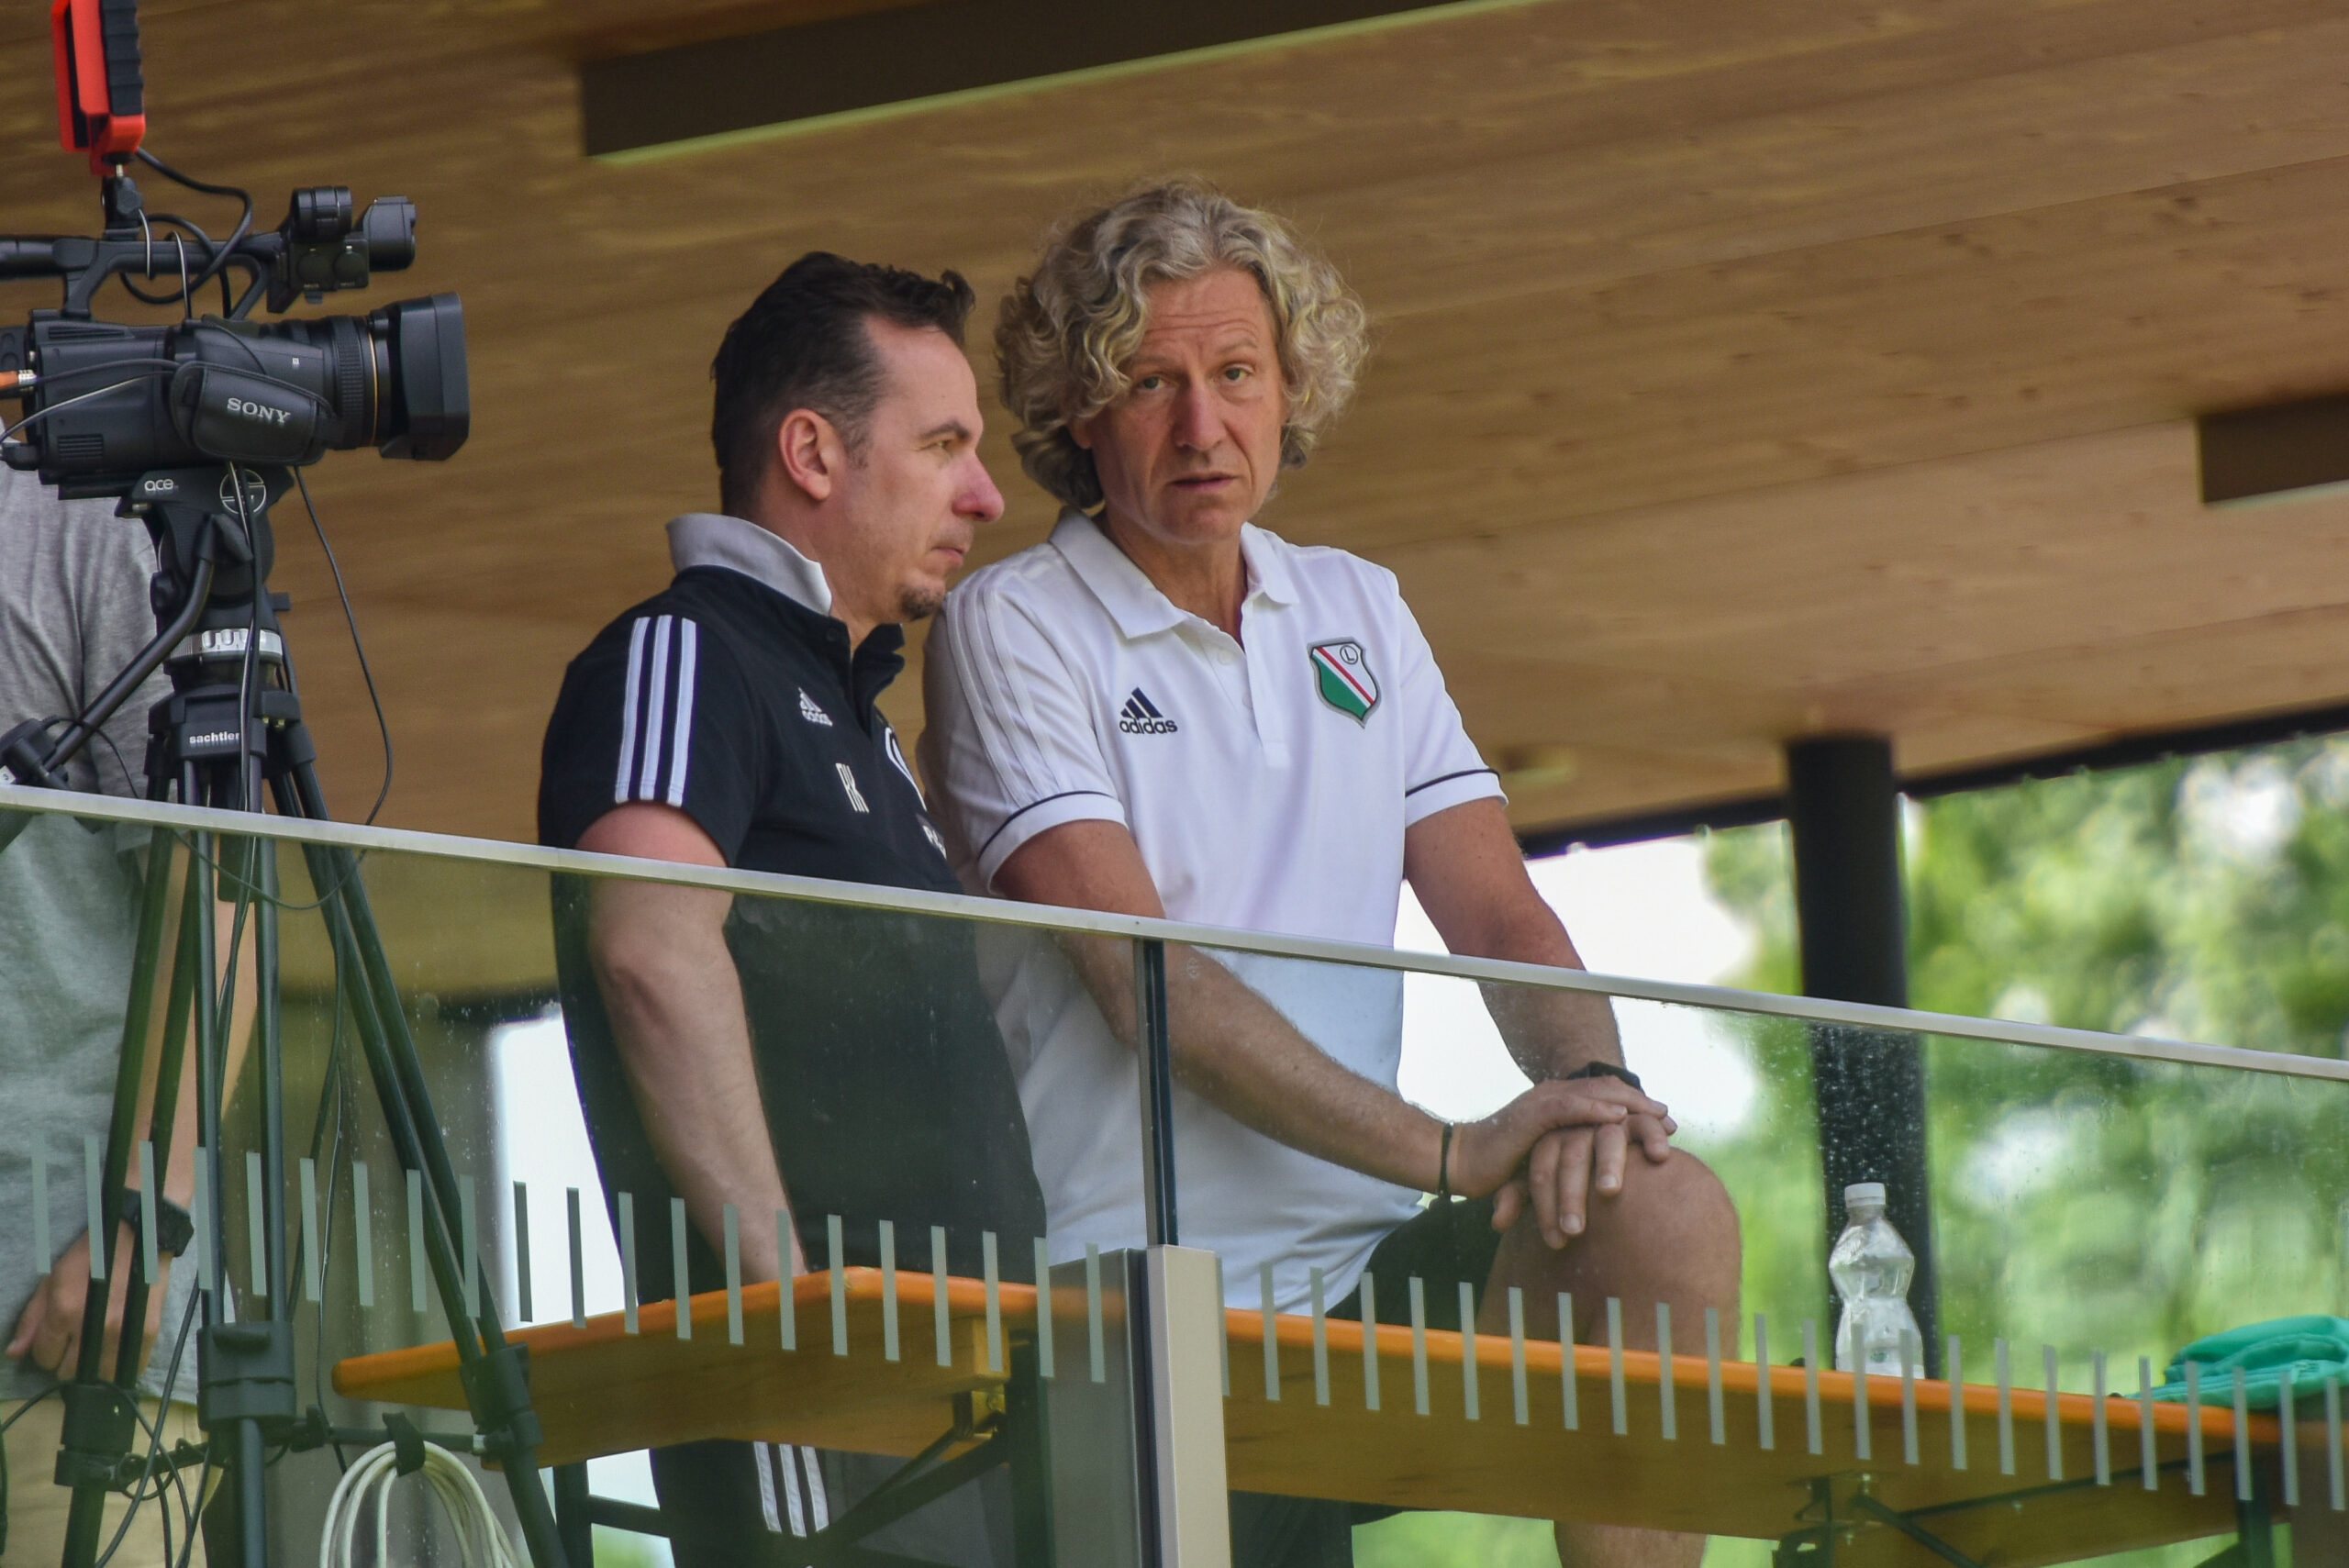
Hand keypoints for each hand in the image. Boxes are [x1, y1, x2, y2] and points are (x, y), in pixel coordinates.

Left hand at [7, 1224, 167, 1379]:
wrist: (141, 1235)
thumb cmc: (92, 1254)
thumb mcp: (53, 1278)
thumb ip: (33, 1318)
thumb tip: (15, 1353)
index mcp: (65, 1311)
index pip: (44, 1357)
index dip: (47, 1349)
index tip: (56, 1339)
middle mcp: (93, 1326)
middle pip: (70, 1372)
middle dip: (67, 1360)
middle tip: (76, 1343)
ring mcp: (123, 1330)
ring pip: (100, 1376)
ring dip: (95, 1367)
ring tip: (96, 1348)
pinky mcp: (149, 1331)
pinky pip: (132, 1368)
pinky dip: (122, 1367)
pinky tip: (117, 1353)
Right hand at [1449, 1077, 1675, 1246]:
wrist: (1462, 1162)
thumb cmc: (1501, 1168)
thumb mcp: (1545, 1161)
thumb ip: (1571, 1162)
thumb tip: (1603, 1183)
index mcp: (1558, 1104)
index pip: (1604, 1097)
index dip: (1636, 1107)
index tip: (1664, 1124)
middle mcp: (1553, 1095)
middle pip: (1607, 1090)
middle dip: (1641, 1104)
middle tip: (1670, 1121)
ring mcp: (1543, 1101)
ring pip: (1595, 1094)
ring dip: (1629, 1104)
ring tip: (1657, 1117)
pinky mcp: (1532, 1114)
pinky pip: (1570, 1107)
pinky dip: (1596, 1110)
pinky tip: (1619, 1118)